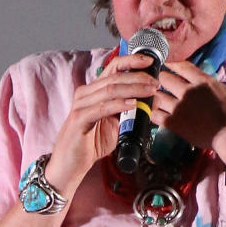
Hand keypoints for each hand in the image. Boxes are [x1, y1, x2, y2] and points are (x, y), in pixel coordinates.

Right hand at [46, 53, 157, 192]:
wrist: (70, 165)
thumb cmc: (91, 144)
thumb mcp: (115, 125)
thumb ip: (129, 112)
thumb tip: (151, 102)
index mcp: (93, 91)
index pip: (113, 68)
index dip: (132, 62)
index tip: (150, 61)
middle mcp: (85, 94)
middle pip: (114, 77)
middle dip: (138, 77)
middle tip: (156, 82)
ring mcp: (81, 106)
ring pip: (110, 90)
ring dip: (133, 89)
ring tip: (150, 91)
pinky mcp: (79, 120)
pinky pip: (102, 108)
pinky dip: (119, 105)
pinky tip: (132, 104)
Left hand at [151, 60, 225, 165]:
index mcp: (204, 81)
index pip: (182, 66)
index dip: (172, 63)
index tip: (167, 62)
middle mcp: (189, 91)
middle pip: (165, 77)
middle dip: (161, 79)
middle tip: (159, 82)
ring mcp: (179, 107)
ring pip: (157, 95)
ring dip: (155, 96)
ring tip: (154, 98)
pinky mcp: (174, 123)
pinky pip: (155, 115)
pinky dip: (153, 113)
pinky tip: (154, 114)